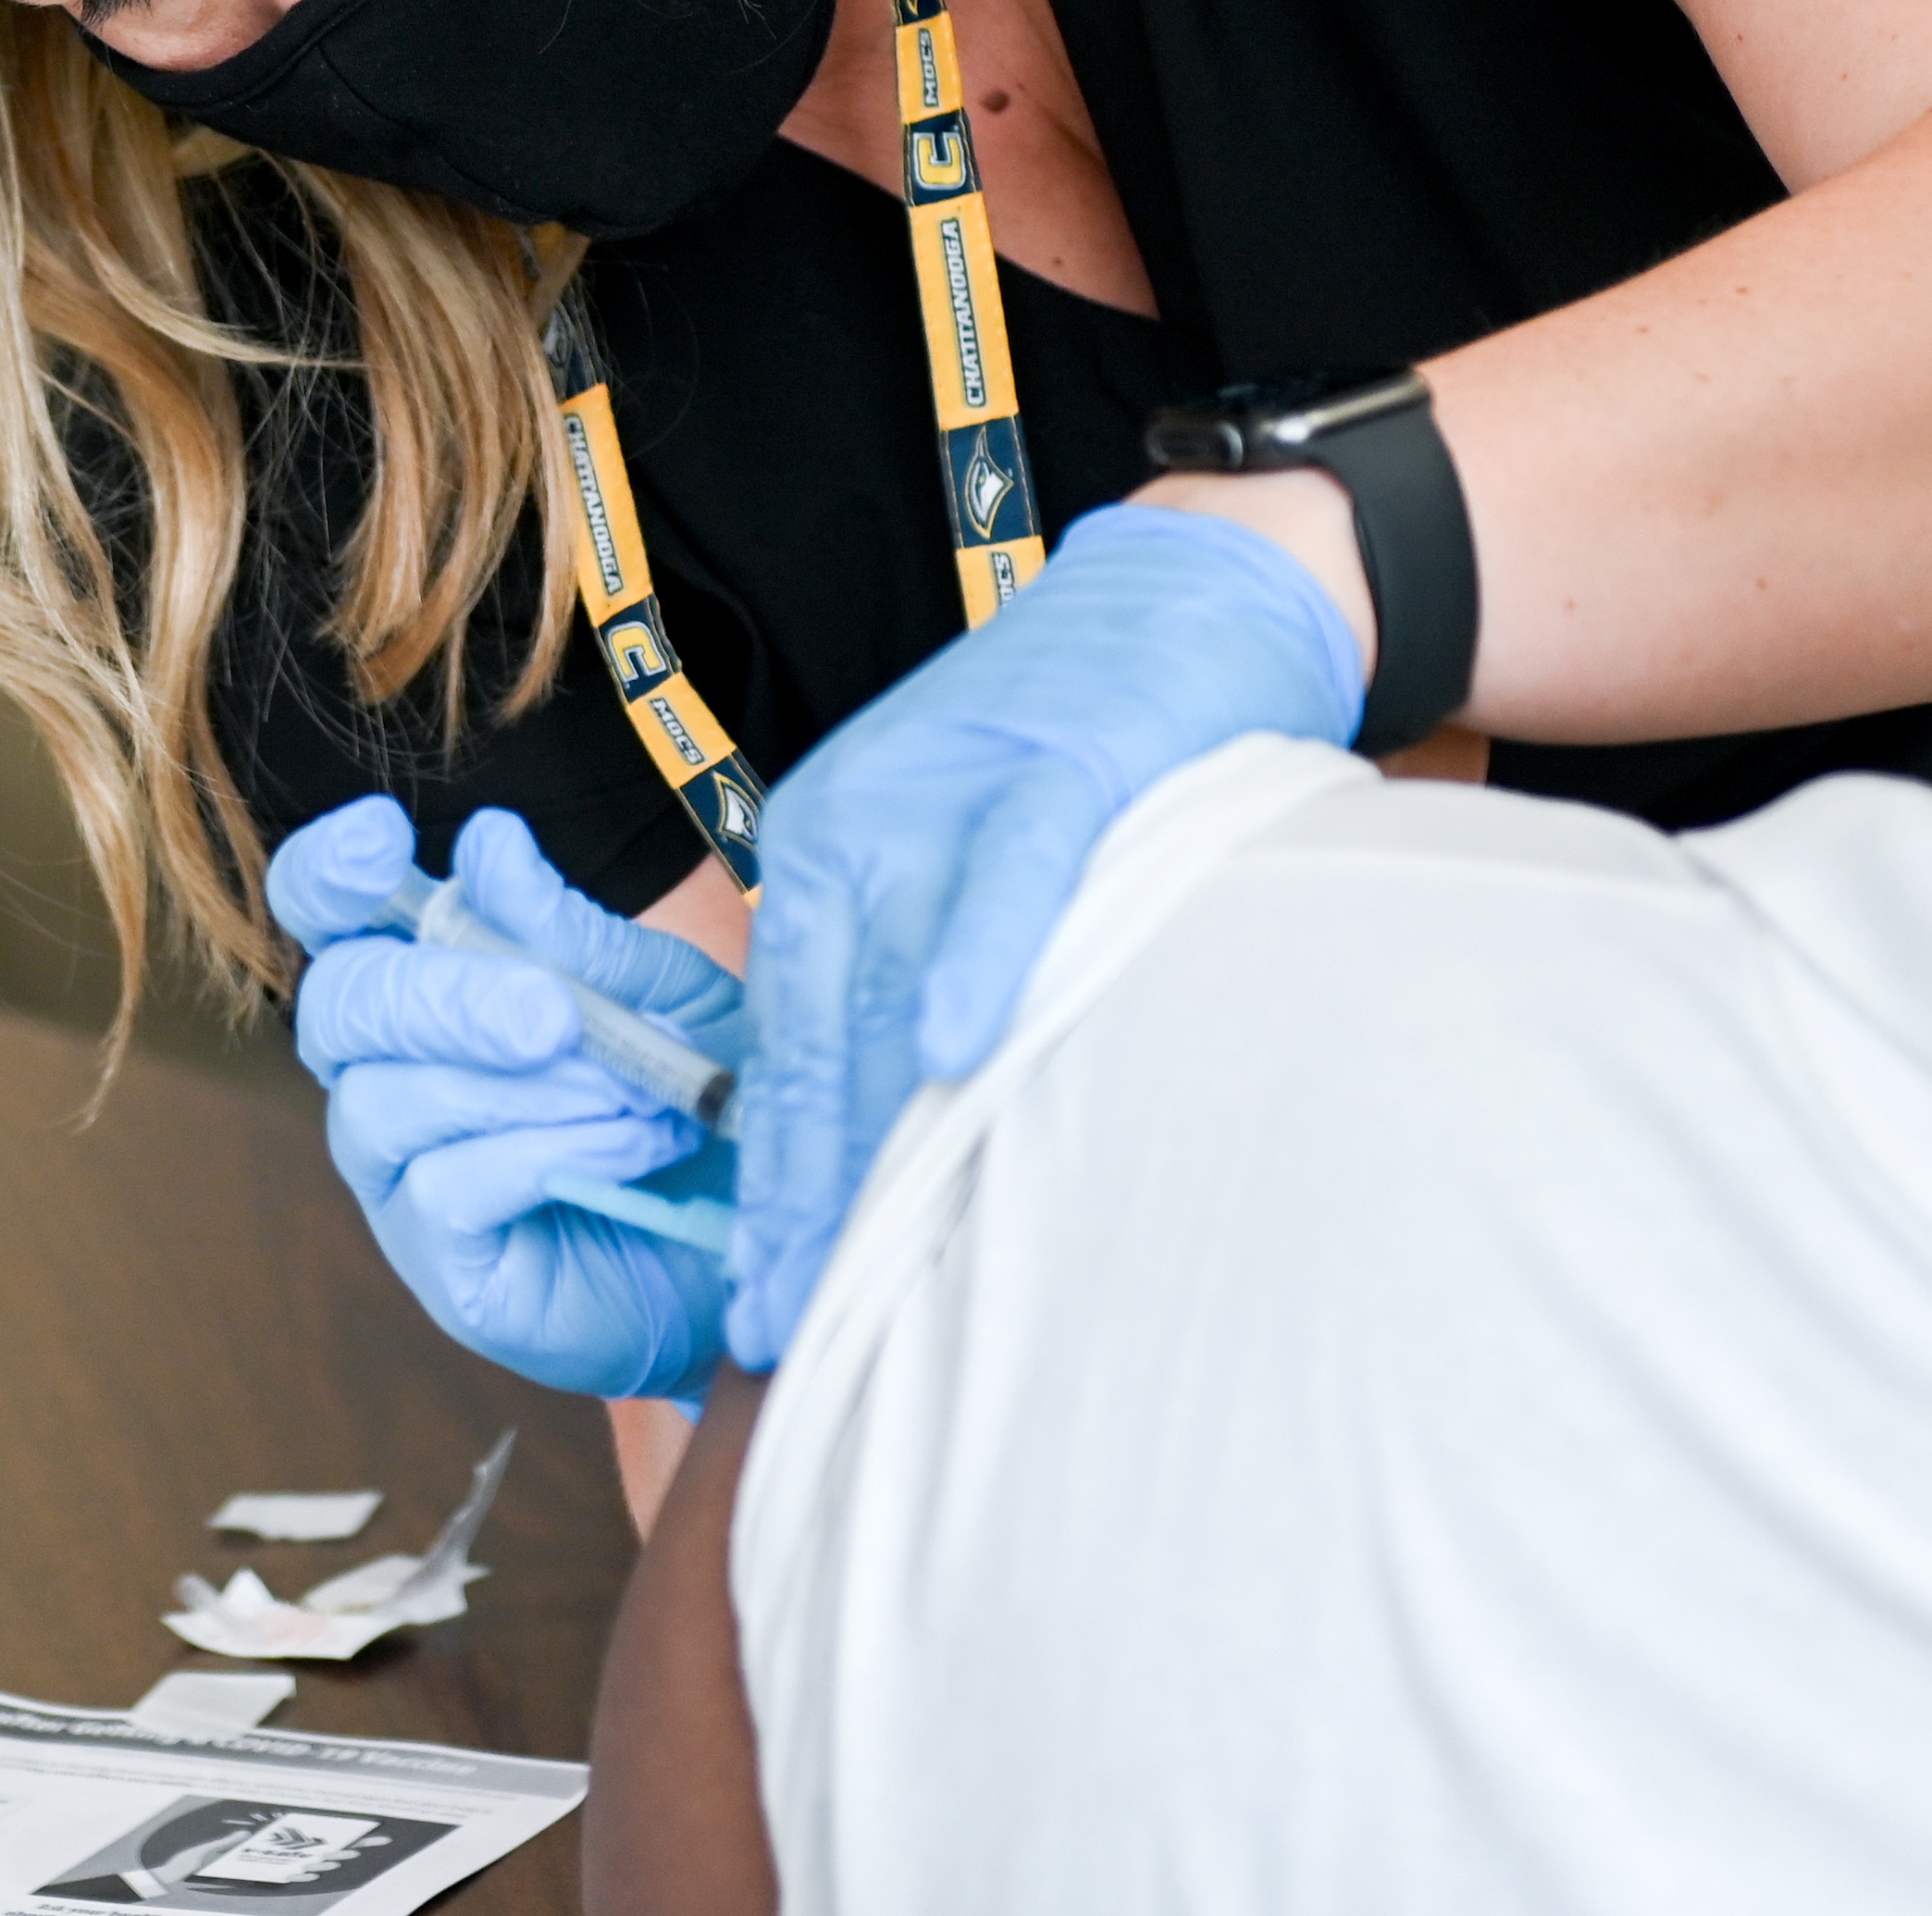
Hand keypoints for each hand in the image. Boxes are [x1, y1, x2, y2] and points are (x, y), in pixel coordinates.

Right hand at [277, 800, 743, 1401]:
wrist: (753, 1240)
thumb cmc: (685, 1100)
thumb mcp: (656, 994)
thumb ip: (570, 931)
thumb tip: (490, 845)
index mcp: (422, 984)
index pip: (322, 913)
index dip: (326, 872)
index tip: (385, 840)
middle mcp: (382, 1073)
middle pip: (337, 1005)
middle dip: (445, 998)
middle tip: (554, 1016)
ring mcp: (398, 1174)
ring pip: (387, 1102)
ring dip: (522, 1089)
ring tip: (633, 1095)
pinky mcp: (439, 1264)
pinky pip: (446, 1188)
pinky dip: (549, 1152)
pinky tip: (632, 1146)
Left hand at [728, 502, 1360, 1369]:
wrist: (1178, 596)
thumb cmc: (1074, 757)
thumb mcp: (955, 864)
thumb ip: (909, 983)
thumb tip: (886, 1154)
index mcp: (821, 864)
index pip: (780, 1054)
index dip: (769, 1191)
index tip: (752, 1315)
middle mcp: (856, 835)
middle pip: (820, 1045)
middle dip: (803, 1202)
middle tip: (783, 1335)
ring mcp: (949, 801)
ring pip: (893, 986)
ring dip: (872, 1129)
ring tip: (851, 1264)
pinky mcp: (1056, 770)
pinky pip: (1005, 882)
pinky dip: (978, 963)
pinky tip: (954, 1053)